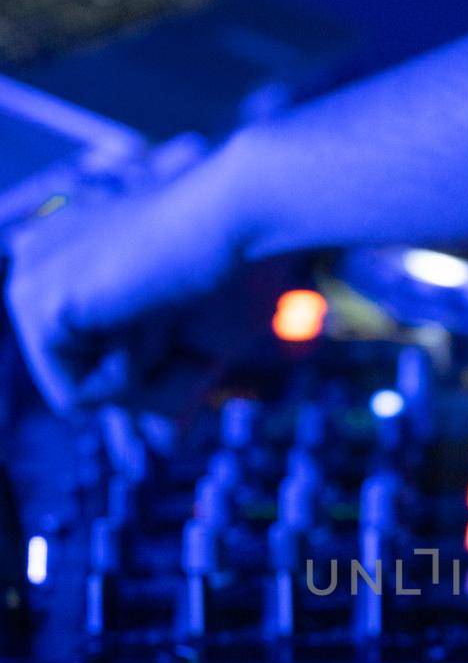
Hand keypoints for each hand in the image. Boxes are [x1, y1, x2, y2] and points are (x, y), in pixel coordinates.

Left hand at [3, 140, 251, 414]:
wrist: (243, 216)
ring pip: (82, 400)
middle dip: (150, 378)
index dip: (151, 375)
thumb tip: (169, 446)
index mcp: (67, 262)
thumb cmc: (235, 269)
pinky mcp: (35, 304)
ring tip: (167, 310)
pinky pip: (79, 398)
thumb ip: (172, 392)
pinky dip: (131, 377)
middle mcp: (35, 264)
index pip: (88, 367)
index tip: (184, 321)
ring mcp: (29, 282)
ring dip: (146, 377)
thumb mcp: (197, 345)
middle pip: (82, 389)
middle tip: (180, 312)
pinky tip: (150, 315)